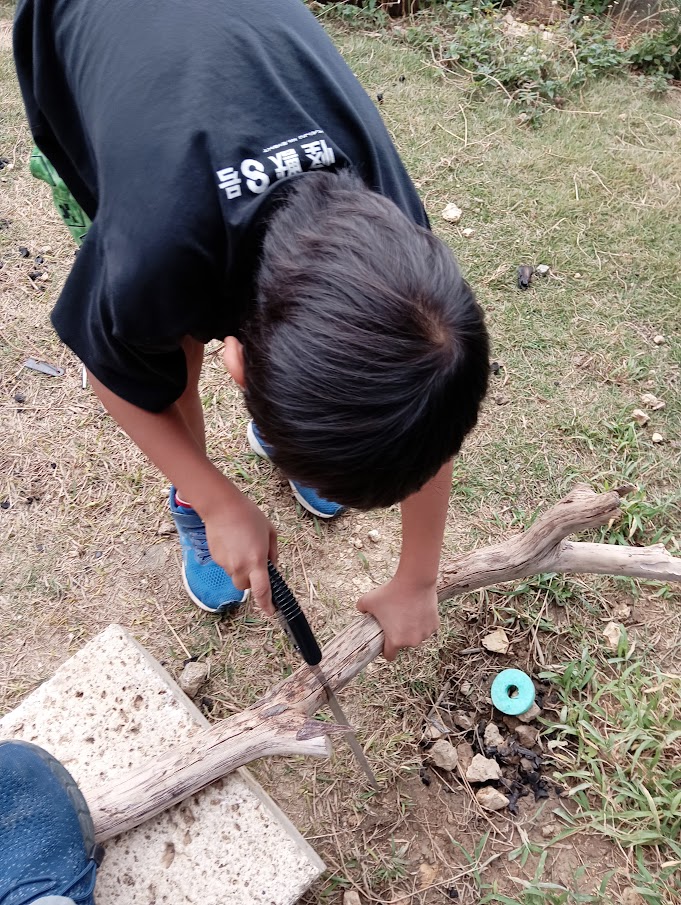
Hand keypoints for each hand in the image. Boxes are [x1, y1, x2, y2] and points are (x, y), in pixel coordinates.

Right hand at [202, 491, 277, 613]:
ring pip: (235, 575)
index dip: (266, 604)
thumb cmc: (249, 516)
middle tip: (253, 562)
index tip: (270, 611)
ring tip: (241, 545)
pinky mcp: (216, 559)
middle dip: (250, 580)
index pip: (262, 591)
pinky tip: (232, 542)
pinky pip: (226, 565)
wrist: (222, 507)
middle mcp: (240, 567)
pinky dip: (231, 559)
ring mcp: (226, 564)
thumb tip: (272, 568)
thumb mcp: (270, 532)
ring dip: (240, 567)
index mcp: (257, 561)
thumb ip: (273, 554)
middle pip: (245, 587)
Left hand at [357, 576, 438, 660]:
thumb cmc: (390, 592)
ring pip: (417, 636)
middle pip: (404, 644)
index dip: (386, 649)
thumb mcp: (367, 600)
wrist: (414, 581)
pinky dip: (423, 622)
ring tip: (407, 612)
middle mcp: (412, 642)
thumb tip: (362, 612)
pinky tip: (418, 609)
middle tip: (396, 618)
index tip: (385, 641)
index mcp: (395, 641)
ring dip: (413, 629)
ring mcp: (425, 634)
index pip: (390, 656)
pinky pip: (426, 627)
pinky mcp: (435, 625)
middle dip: (400, 635)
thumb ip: (360, 608)